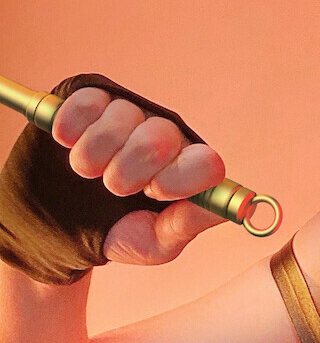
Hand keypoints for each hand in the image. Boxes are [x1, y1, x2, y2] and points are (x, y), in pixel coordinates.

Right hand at [52, 84, 226, 263]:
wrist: (63, 225)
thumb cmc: (119, 231)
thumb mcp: (155, 242)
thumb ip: (189, 224)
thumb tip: (233, 208)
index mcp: (189, 170)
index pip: (207, 162)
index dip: (179, 178)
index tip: (154, 193)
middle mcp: (166, 136)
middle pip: (160, 137)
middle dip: (128, 171)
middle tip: (115, 189)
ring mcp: (131, 114)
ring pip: (121, 118)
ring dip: (94, 155)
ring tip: (88, 172)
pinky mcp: (93, 100)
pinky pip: (88, 101)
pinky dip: (72, 126)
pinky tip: (67, 142)